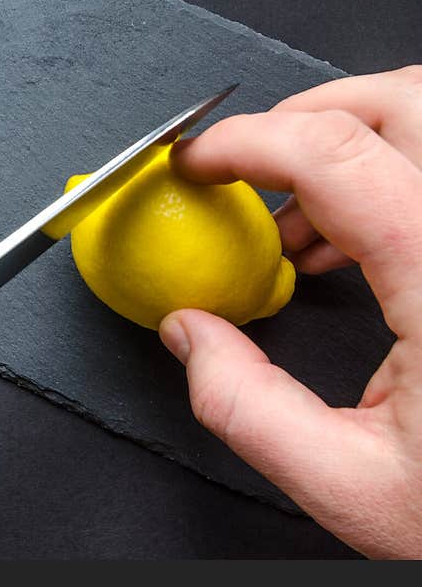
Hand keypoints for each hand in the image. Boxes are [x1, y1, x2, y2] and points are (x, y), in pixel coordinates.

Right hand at [163, 66, 421, 558]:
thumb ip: (245, 407)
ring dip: (334, 150)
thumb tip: (188, 333)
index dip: (248, 142)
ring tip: (281, 222)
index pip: (337, 155)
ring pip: (420, 124)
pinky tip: (332, 245)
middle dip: (301, 115)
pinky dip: (367, 184)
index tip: (196, 161)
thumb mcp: (348, 484)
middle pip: (400, 102)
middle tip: (241, 164)